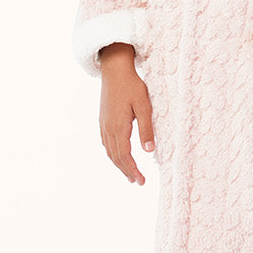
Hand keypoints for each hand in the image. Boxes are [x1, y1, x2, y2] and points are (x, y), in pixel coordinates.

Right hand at [98, 42, 154, 183]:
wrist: (114, 70)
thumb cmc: (132, 85)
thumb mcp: (144, 106)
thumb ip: (146, 128)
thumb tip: (149, 150)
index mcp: (119, 127)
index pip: (125, 156)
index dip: (133, 170)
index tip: (141, 181)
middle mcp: (108, 128)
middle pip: (115, 157)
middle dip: (126, 171)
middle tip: (137, 182)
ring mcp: (103, 124)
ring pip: (109, 151)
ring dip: (119, 164)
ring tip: (129, 173)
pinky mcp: (102, 119)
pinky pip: (105, 142)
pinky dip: (112, 153)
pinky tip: (117, 155)